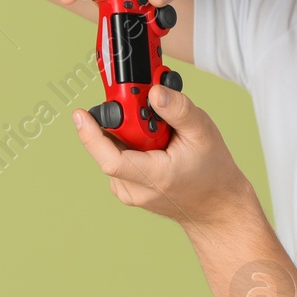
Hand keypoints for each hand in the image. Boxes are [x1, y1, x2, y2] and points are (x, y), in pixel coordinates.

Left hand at [72, 85, 255, 237]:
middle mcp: (136, 189)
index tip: (80, 114)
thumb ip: (179, 109)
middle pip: (112, 147)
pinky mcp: (126, 190)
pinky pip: (117, 159)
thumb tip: (154, 91)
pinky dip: (130, 145)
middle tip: (147, 109)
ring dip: (129, 134)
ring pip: (114, 152)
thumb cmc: (212, 171)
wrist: (216, 205)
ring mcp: (129, 192)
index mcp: (154, 177)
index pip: (111, 159)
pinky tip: (152, 144)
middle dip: (125, 122)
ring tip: (159, 133)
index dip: (91, 135)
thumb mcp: (203, 133)